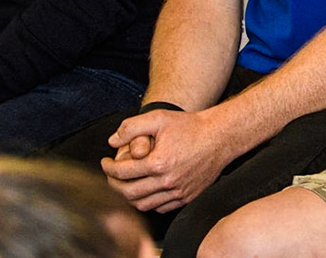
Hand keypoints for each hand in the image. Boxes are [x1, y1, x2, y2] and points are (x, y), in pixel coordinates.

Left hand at [100, 107, 235, 212]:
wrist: (220, 136)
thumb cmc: (190, 126)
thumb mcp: (159, 118)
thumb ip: (131, 127)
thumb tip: (112, 141)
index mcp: (159, 163)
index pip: (122, 173)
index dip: (108, 168)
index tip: (106, 163)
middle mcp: (168, 181)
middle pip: (128, 193)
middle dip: (114, 184)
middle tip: (112, 175)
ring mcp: (178, 191)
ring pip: (142, 205)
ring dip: (129, 196)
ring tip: (126, 184)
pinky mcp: (187, 197)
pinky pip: (160, 208)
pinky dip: (148, 202)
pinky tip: (146, 189)